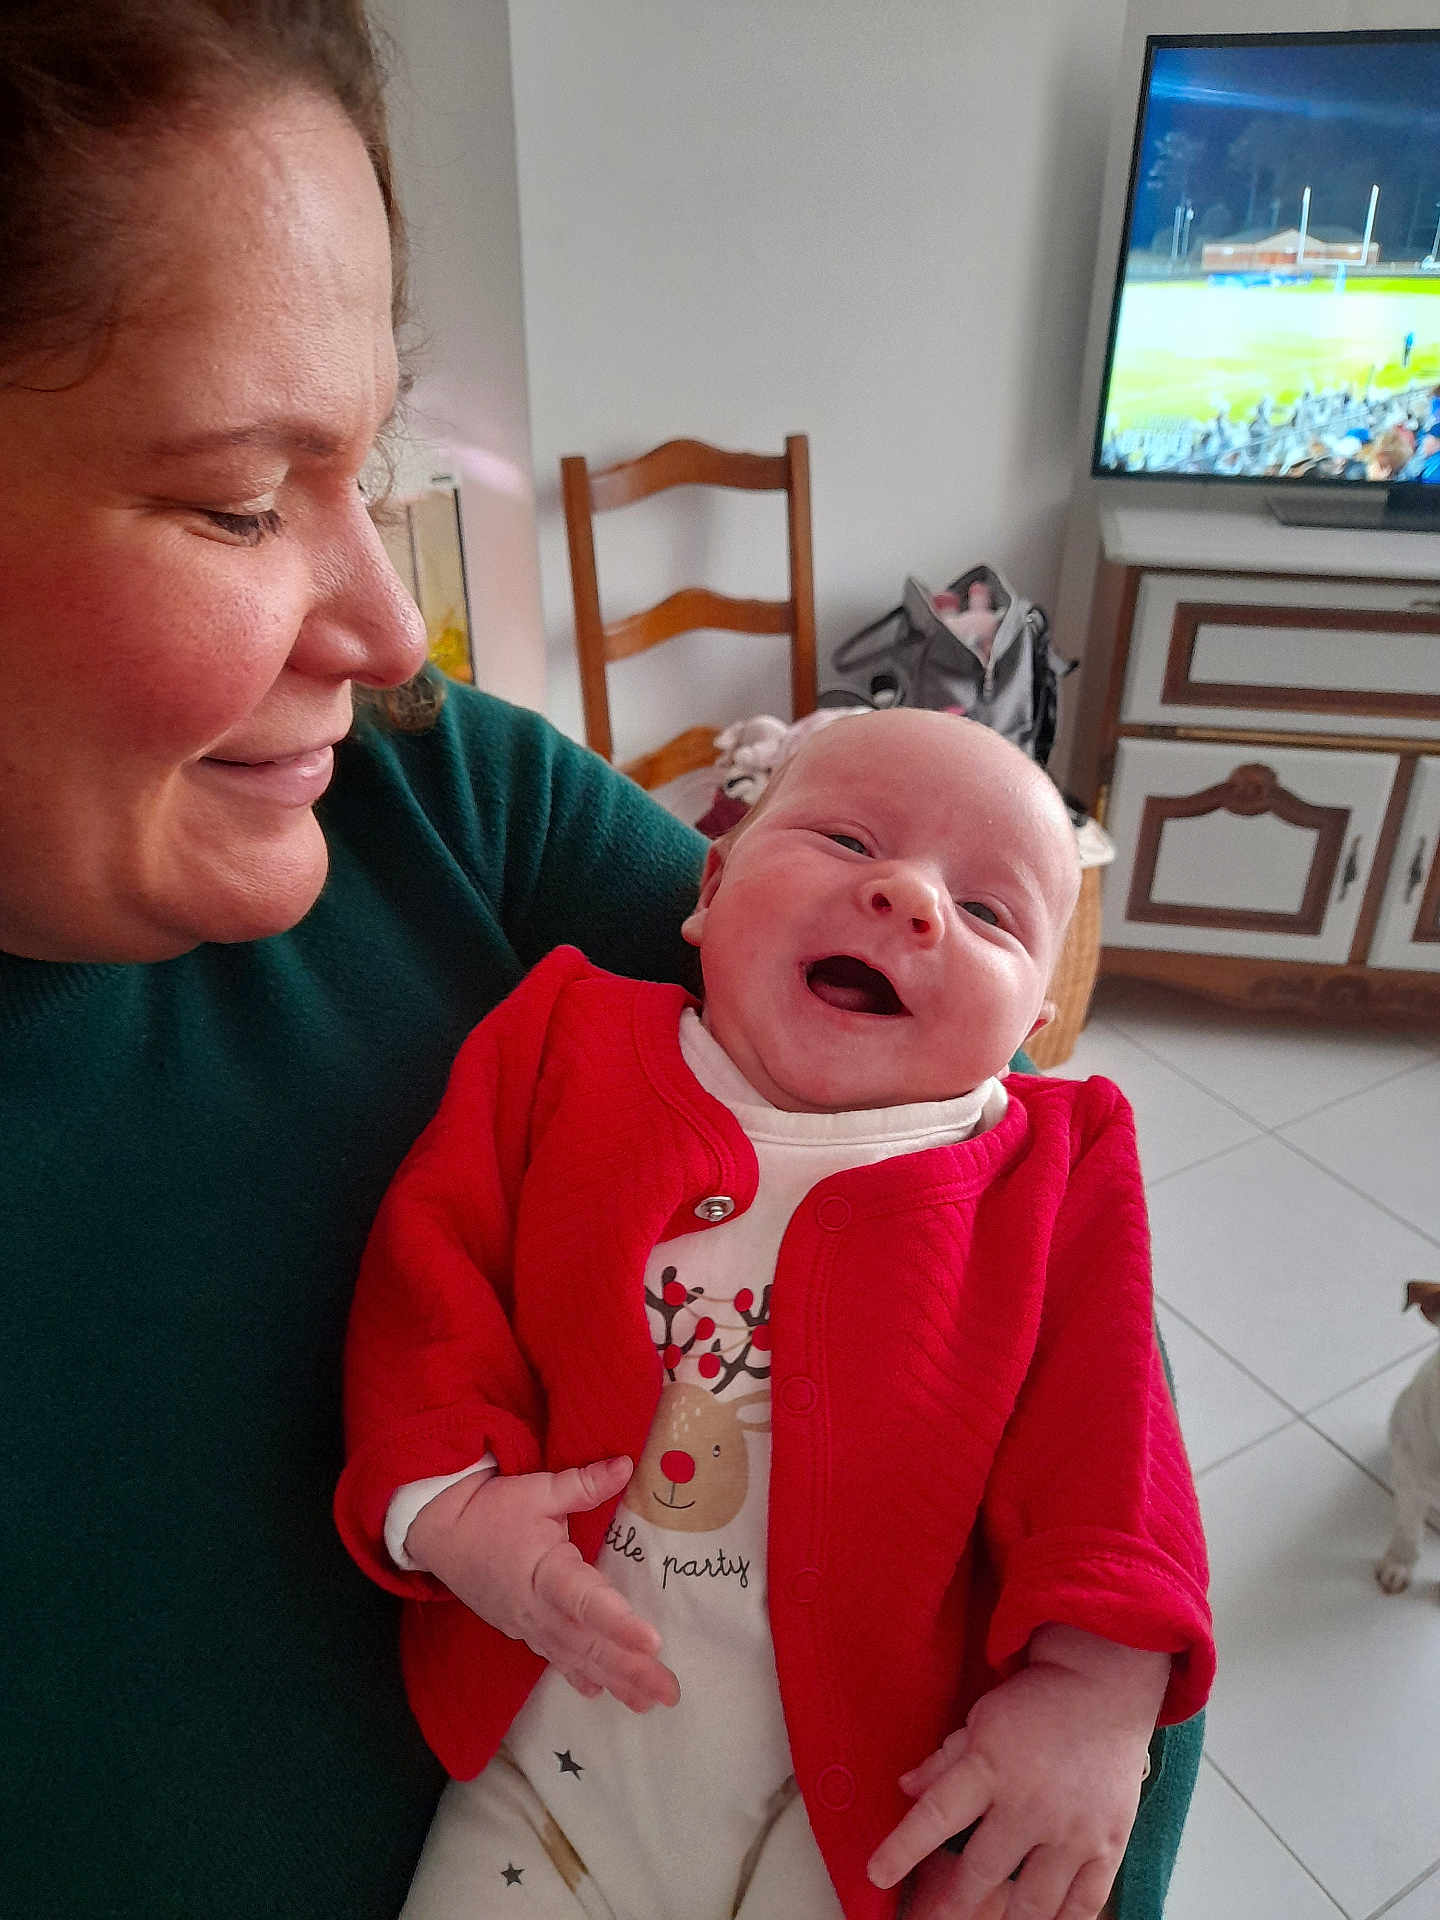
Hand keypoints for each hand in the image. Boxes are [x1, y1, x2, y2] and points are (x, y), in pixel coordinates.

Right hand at [403, 1455, 679, 1712]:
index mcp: (544, 1571)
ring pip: (575, 1659)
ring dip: (614, 1681)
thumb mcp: (537, 1489)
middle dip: (630, 1669)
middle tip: (669, 1690)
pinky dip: (580, 1677)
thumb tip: (626, 1465)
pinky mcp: (523, 1630)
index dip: (619, 1624)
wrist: (443, 1533)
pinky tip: (602, 1694)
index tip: (653, 1642)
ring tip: (650, 1702)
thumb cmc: (492, 1509)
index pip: (586, 1602)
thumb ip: (583, 1483)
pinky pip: (556, 1660)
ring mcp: (528, 1626)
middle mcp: (537, 1609)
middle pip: (588, 1644)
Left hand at [867, 1629, 1167, 1919]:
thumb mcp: (981, 1718)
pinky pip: (1084, 1902)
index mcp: (990, 1765)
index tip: (877, 1873)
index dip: (903, 1848)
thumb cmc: (1037, 1701)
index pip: (936, 1816)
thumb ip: (944, 1760)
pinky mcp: (1108, 1844)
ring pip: (1032, 1899)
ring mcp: (1072, 1830)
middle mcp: (1030, 1804)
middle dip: (955, 1902)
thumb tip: (905, 1788)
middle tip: (938, 1918)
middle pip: (982, 1871)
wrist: (1105, 1687)